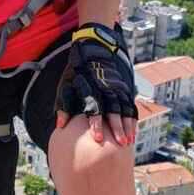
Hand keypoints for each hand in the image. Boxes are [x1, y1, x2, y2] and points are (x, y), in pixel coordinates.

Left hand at [54, 25, 136, 147]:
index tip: (98, 139)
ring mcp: (117, 88)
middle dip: (117, 128)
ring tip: (129, 141)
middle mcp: (106, 89)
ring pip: (124, 109)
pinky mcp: (124, 89)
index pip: (95, 108)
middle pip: (113, 111)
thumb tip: (60, 126)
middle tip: (120, 144)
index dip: (96, 124)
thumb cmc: (77, 72)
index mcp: (91, 88)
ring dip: (127, 126)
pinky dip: (132, 119)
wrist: (95, 50)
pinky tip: (133, 132)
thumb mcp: (66, 85)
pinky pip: (130, 106)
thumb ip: (63, 105)